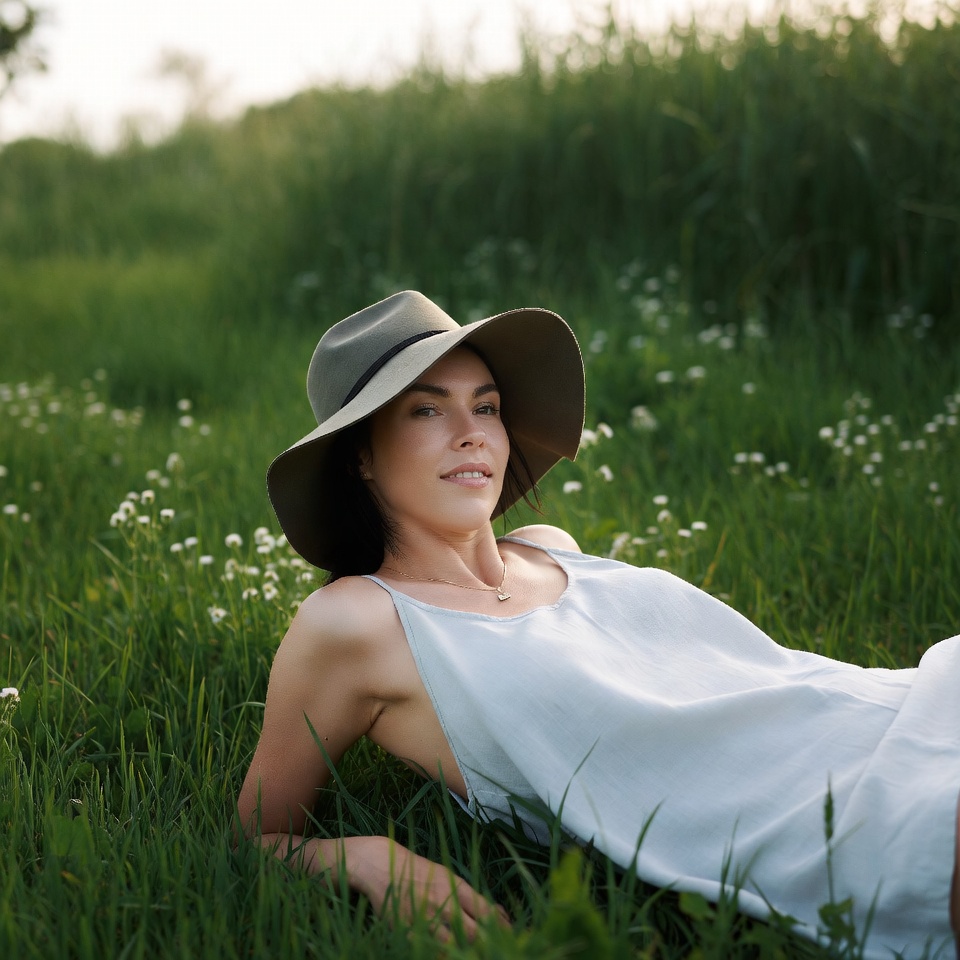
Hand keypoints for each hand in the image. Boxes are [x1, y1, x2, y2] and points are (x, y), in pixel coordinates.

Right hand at [346, 835, 508, 940]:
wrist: (383, 865)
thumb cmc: (421, 873)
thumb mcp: (449, 878)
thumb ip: (472, 897)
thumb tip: (500, 914)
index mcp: (457, 887)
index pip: (487, 912)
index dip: (503, 930)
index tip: (513, 939)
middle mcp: (445, 903)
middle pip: (476, 933)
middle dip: (489, 945)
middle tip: (498, 951)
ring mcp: (426, 918)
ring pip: (454, 945)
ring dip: (466, 952)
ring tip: (477, 955)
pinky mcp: (409, 930)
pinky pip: (430, 950)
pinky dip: (443, 955)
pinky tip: (450, 955)